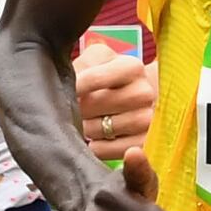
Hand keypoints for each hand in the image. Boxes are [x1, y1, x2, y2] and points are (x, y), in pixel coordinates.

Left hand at [71, 37, 157, 159]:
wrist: (138, 98)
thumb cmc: (109, 77)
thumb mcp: (97, 60)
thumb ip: (82, 66)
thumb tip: (65, 84)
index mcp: (132, 67)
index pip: (94, 78)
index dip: (74, 87)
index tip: (63, 91)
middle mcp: (144, 93)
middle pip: (95, 105)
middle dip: (79, 108)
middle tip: (78, 108)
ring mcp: (146, 119)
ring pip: (100, 129)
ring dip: (87, 128)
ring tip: (89, 121)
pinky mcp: (143, 143)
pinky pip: (107, 150)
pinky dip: (96, 147)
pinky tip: (96, 139)